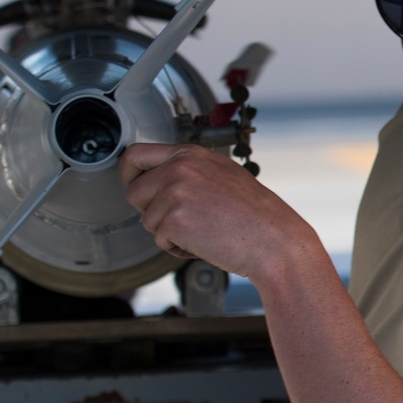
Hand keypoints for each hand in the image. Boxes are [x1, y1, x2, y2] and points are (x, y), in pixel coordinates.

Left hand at [120, 142, 315, 281]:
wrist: (273, 240)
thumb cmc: (255, 215)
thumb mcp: (222, 175)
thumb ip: (189, 171)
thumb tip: (160, 180)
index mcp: (190, 153)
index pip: (136, 153)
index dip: (129, 173)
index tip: (135, 185)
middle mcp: (179, 167)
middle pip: (134, 191)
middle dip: (149, 210)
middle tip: (179, 220)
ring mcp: (174, 192)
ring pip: (147, 220)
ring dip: (169, 233)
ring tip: (203, 232)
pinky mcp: (173, 220)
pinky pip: (159, 240)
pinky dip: (178, 249)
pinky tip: (205, 243)